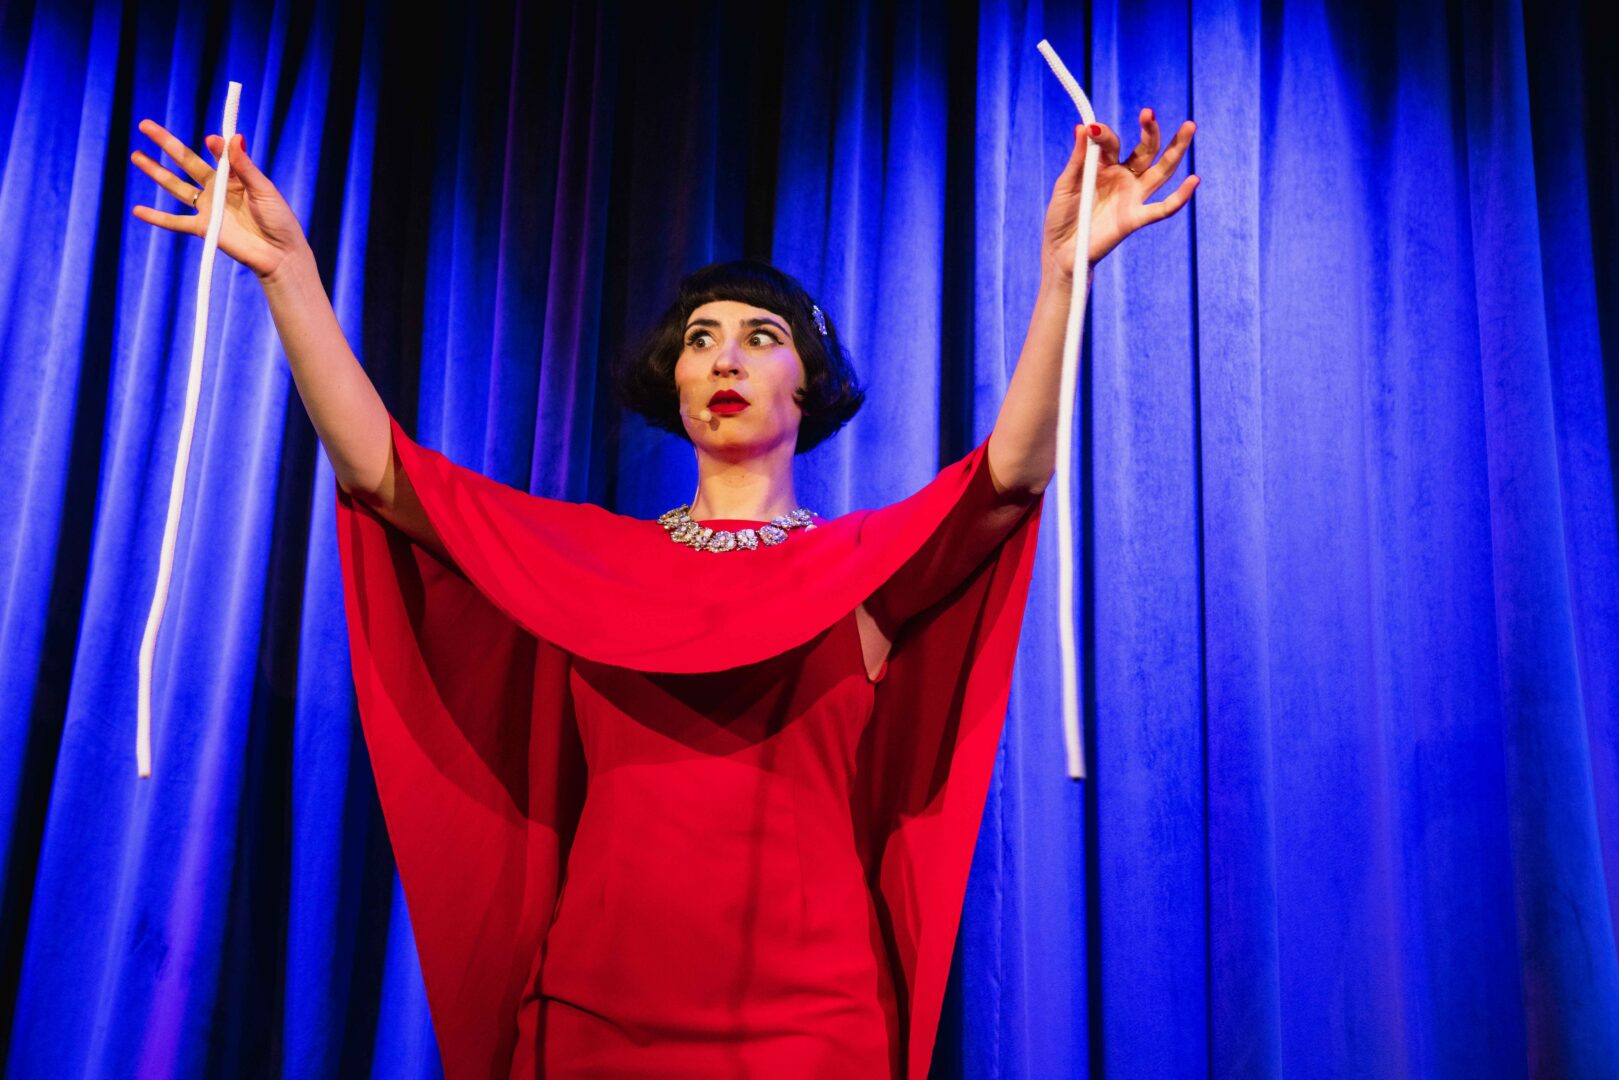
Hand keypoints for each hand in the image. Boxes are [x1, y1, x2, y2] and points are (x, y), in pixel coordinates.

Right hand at [129, 119, 306, 278]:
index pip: (217, 153)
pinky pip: (176, 222)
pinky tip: (137, 210)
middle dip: (166, 143)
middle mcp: (218, 189)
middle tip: (145, 125)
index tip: (211, 140)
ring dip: (155, 172)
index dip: (214, 145)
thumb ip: (244, 166)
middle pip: (187, 162)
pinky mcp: (204, 228)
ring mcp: (209, 208)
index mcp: (235, 176)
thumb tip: (233, 136)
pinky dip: (156, 217)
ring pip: (176, 187)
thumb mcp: (264, 189)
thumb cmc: (279, 220)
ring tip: (136, 155)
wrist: (280, 255)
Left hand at [1042, 108, 1197, 282]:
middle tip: (1149, 113)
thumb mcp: (1066, 184)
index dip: (1104, 135)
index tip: (1092, 129)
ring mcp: (1132, 197)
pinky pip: (1162, 209)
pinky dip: (1180, 197)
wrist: (1060, 251)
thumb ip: (1079, 158)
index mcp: (1105, 165)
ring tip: (1190, 125)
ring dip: (1176, 149)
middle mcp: (1123, 177)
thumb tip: (1084, 126)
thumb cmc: (1061, 215)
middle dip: (1150, 130)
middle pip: (1146, 149)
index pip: (1113, 143)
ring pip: (1161, 171)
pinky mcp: (1135, 219)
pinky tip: (1194, 180)